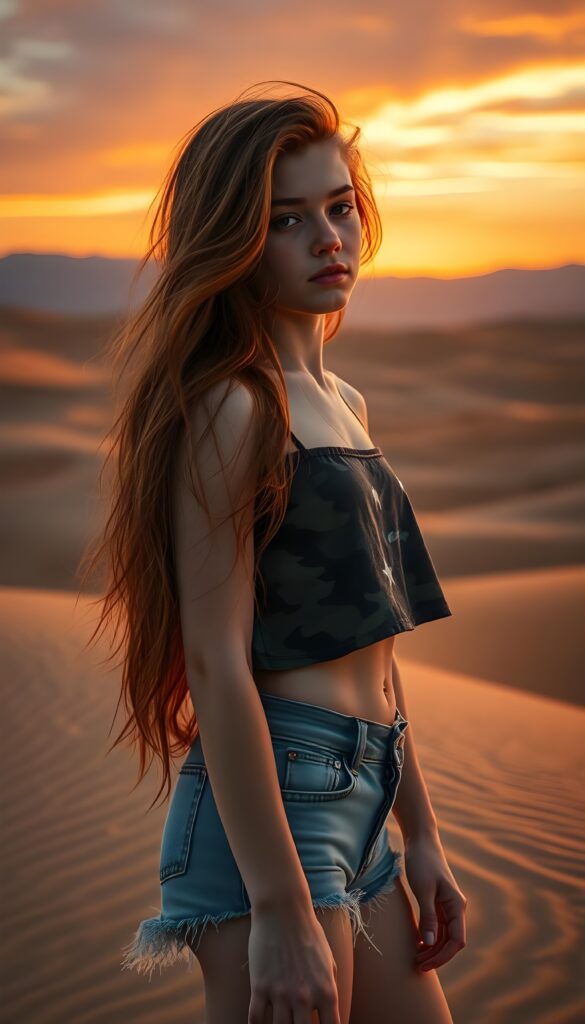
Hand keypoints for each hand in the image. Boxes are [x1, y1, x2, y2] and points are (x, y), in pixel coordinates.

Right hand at [247, 903, 340, 1022]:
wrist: (283, 910)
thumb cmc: (309, 933)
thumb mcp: (329, 961)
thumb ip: (330, 989)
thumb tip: (328, 1012)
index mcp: (326, 991)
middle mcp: (304, 997)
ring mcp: (280, 993)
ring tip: (281, 1022)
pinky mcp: (259, 987)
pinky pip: (255, 1020)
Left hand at [404, 833, 467, 971]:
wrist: (420, 841)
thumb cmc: (422, 862)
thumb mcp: (423, 889)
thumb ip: (428, 916)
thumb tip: (431, 943)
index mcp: (457, 905)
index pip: (456, 940)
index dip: (443, 956)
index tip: (426, 964)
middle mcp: (455, 908)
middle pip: (451, 941)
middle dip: (436, 956)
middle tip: (417, 965)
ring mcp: (447, 906)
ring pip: (444, 936)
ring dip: (433, 949)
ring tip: (416, 958)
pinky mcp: (438, 903)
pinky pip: (437, 927)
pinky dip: (430, 938)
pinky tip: (419, 944)